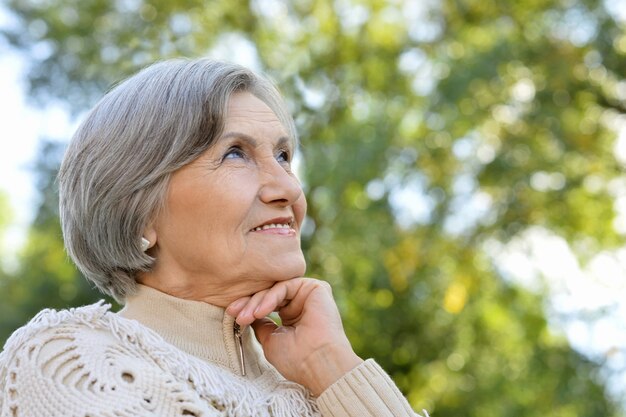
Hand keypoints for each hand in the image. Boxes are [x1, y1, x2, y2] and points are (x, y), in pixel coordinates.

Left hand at [226, 278, 362, 395]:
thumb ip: (261, 324)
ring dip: (257, 302)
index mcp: (292, 317)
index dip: (248, 308)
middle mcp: (301, 304)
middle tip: (233, 312)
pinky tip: (260, 312)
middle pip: (269, 294)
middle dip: (248, 302)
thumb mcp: (269, 339)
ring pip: (275, 289)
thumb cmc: (296, 359)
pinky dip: (270, 297)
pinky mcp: (316, 288)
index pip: (267, 305)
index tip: (231, 315)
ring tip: (245, 317)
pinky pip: (285, 286)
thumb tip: (248, 313)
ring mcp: (308, 295)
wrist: (317, 363)